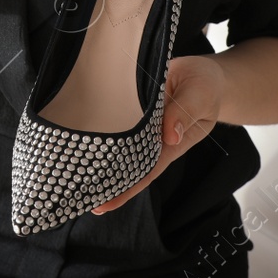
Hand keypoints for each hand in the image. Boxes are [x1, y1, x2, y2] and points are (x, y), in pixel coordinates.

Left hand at [92, 54, 224, 214]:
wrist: (204, 74)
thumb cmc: (205, 88)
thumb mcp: (200, 96)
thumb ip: (185, 113)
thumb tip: (169, 136)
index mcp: (172, 143)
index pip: (145, 171)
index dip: (126, 188)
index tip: (104, 203)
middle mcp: (154, 138)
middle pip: (128, 166)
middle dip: (106, 183)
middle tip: (78, 198)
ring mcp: (143, 125)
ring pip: (119, 148)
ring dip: (99, 161)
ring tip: (72, 177)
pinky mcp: (133, 108)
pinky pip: (117, 124)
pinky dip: (102, 135)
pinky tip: (83, 144)